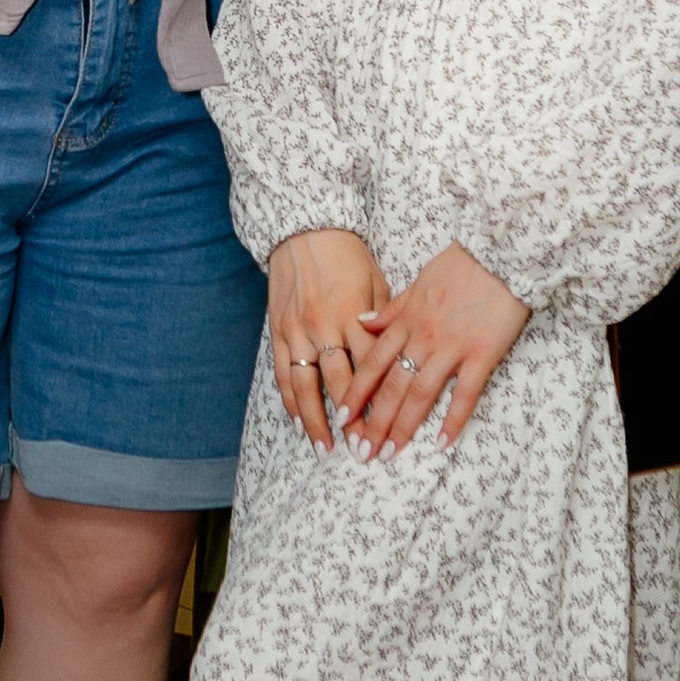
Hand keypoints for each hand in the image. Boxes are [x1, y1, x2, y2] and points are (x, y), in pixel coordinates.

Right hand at [266, 229, 390, 447]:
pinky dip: (290, 401)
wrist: (304, 228)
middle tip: (362, 452)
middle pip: (340, 385)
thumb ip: (387, 322)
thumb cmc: (348, 255)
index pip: (372, 369)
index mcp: (355, 315)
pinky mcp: (278, 331)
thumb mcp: (377, 282)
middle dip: (352, 422)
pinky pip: (283, 374)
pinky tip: (297, 422)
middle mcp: (325, 327)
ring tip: (326, 450)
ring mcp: (298, 331)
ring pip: (306, 387)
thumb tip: (401, 355)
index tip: (391, 428)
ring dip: (316, 421)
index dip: (381, 401)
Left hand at [339, 242, 529, 453]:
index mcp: (406, 320)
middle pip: (391, 387)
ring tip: (389, 454)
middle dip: (373, 422)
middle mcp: (422, 338)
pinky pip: (464, 393)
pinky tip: (441, 443)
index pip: (372, 363)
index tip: (341, 418)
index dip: (356, 393)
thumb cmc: (460, 264)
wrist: (500, 250)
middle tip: (361, 452)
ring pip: (420, 394)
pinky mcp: (482, 354)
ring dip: (403, 427)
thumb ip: (391, 309)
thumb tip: (362, 323)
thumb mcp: (417, 281)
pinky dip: (453, 420)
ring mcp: (451, 348)